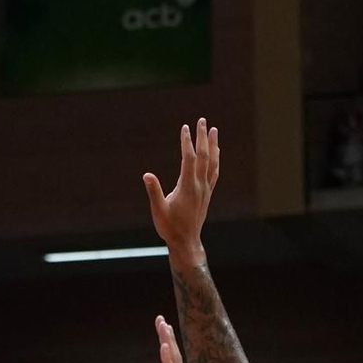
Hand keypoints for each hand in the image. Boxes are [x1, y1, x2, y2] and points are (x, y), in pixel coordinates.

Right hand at [143, 117, 218, 256]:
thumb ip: (154, 191)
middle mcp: (200, 185)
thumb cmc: (170, 227)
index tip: (184, 128)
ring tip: (213, 130)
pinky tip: (216, 153)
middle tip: (202, 120)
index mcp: (187, 187)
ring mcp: (205, 189)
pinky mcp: (207, 194)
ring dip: (213, 145)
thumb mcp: (158, 210)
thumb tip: (147, 175)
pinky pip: (214, 172)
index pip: (189, 159)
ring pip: (212, 162)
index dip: (187, 142)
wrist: (186, 242)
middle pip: (204, 156)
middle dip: (202, 137)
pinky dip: (215, 159)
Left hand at [144, 316, 197, 362]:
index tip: (162, 328)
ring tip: (163, 325)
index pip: (170, 362)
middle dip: (167, 337)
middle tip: (161, 319)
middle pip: (173, 356)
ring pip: (173, 361)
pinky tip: (164, 345)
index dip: (166, 345)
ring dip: (168, 343)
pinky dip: (168, 359)